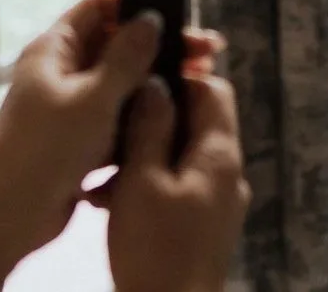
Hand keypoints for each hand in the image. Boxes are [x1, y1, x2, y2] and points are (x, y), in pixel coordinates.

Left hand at [0, 0, 222, 291]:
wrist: (8, 213)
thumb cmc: (45, 149)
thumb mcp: (93, 97)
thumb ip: (126, 57)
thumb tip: (151, 19)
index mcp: (54, 50)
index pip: (96, 8)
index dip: (135, 6)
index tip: (175, 16)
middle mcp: (60, 73)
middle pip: (114, 46)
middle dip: (156, 49)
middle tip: (204, 56)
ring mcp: (69, 108)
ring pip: (119, 86)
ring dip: (153, 85)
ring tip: (197, 87)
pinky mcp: (78, 141)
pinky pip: (116, 120)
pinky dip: (140, 118)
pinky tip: (174, 122)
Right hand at [102, 75, 249, 291]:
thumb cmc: (154, 249)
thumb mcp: (142, 181)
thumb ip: (150, 127)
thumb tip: (156, 83)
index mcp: (219, 155)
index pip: (214, 90)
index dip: (177, 79)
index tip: (136, 84)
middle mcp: (227, 174)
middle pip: (195, 123)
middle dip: (151, 120)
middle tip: (109, 130)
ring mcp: (218, 202)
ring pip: (180, 156)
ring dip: (142, 156)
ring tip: (100, 175)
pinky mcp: (202, 225)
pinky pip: (177, 186)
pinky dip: (147, 184)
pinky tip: (109, 201)